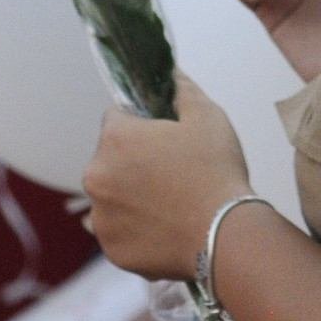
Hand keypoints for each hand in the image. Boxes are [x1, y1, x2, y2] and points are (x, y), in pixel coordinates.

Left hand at [81, 75, 255, 280]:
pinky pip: (119, 232)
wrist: (224, 234)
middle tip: (173, 173)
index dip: (142, 124)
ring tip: (171, 204)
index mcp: (115, 138)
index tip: (166, 138)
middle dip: (134, 162)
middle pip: (111, 160)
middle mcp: (96, 176)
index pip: (116, 118)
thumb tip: (170, 72)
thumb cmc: (216, 172)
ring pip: (113, 197)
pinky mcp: (111, 248)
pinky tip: (166, 227)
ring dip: (132, 196)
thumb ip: (182, 90)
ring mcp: (100, 216)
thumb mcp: (208, 117)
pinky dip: (136, 229)